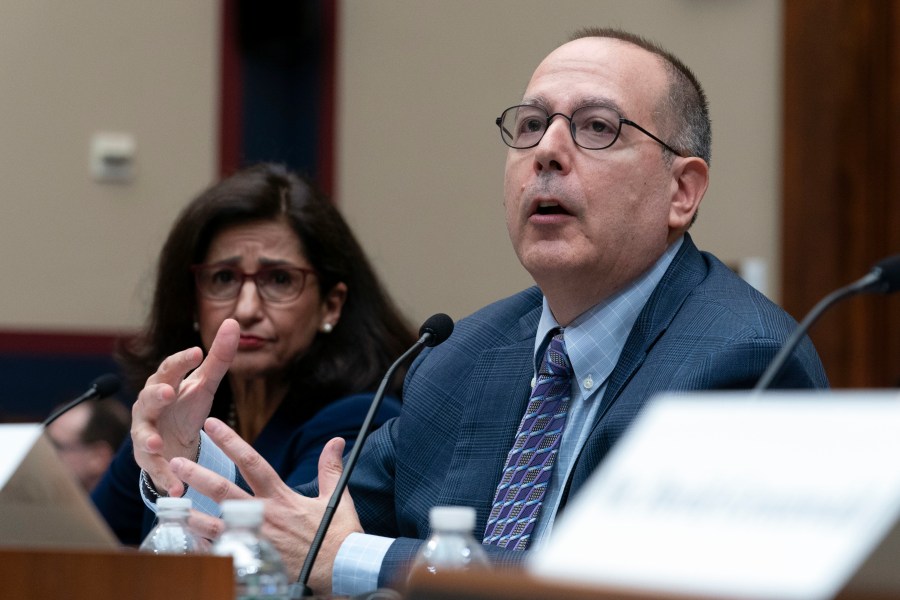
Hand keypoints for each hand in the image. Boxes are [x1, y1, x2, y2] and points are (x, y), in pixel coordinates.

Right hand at [131, 318, 238, 496]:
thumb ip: (219, 356)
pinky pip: (154, 469)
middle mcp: (148, 406)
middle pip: (148, 397)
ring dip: (146, 440)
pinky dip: (165, 479)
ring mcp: (144, 433)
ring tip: (154, 444)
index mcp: (164, 383)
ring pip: (141, 435)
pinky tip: (177, 489)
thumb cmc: (186, 405)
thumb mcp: (205, 383)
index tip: (197, 351)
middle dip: (155, 395)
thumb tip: (233, 322)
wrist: (171, 441)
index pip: (171, 367)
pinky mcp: (148, 459)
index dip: (181, 360)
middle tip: (167, 392)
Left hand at [172, 417, 363, 595]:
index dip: (230, 442)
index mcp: (281, 496)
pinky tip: (185, 542)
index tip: (211, 425)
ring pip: (216, 524)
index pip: (251, 462)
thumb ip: (330, 468)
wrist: (341, 568)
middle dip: (199, 475)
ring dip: (191, 513)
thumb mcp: (335, 496)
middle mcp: (265, 514)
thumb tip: (336, 441)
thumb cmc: (338, 533)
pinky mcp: (256, 560)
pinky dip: (203, 548)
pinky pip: (223, 553)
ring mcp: (257, 539)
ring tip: (169, 504)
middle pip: (225, 491)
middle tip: (175, 462)